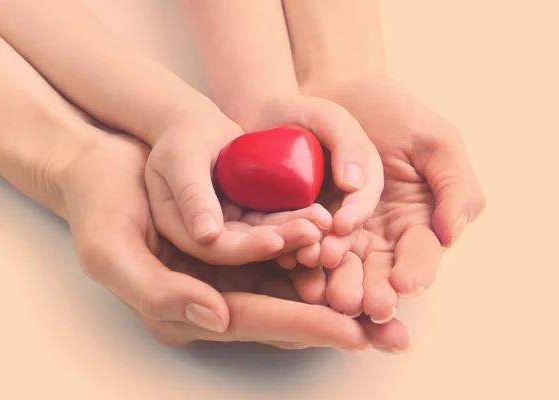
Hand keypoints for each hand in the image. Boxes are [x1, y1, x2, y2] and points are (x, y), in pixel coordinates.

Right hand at [60, 123, 407, 351]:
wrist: (104, 162)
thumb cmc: (99, 206)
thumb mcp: (110, 252)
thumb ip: (157, 293)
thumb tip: (219, 319)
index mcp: (182, 311)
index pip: (252, 323)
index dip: (302, 327)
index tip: (352, 332)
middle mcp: (211, 297)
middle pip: (282, 313)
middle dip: (334, 319)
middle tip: (388, 327)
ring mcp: (228, 269)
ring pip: (290, 281)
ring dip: (331, 282)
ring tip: (378, 286)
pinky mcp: (239, 240)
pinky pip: (283, 249)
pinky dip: (313, 248)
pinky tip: (348, 244)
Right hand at [145, 106, 332, 266]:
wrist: (195, 123)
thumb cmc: (182, 135)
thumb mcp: (181, 159)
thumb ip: (190, 194)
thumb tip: (206, 235)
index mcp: (177, 226)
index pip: (214, 248)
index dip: (246, 248)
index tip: (276, 240)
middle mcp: (202, 234)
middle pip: (244, 247)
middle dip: (280, 241)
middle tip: (313, 232)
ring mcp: (226, 225)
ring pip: (262, 235)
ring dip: (292, 231)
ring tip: (322, 220)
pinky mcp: (245, 215)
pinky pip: (271, 222)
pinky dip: (293, 218)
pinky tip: (318, 213)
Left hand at [302, 75, 485, 321]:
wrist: (340, 89)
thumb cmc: (395, 113)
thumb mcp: (437, 142)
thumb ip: (455, 187)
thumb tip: (452, 235)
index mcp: (419, 220)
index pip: (420, 254)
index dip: (414, 270)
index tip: (404, 283)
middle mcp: (383, 235)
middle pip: (379, 271)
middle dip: (370, 289)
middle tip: (359, 303)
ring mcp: (346, 233)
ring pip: (344, 266)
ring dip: (336, 281)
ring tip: (328, 292)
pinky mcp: (312, 224)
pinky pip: (309, 247)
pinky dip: (305, 259)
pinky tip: (299, 266)